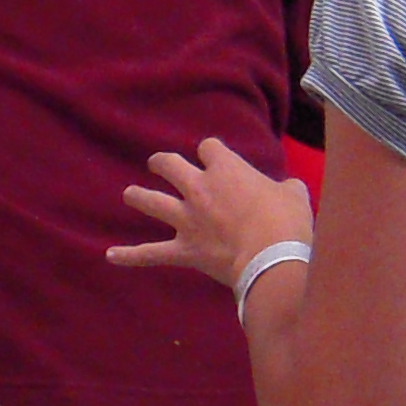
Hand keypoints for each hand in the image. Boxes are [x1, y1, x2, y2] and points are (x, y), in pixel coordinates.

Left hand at [113, 137, 311, 291]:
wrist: (272, 258)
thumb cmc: (287, 224)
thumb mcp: (295, 195)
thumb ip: (285, 188)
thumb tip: (287, 189)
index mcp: (226, 170)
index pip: (209, 147)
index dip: (212, 152)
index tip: (216, 157)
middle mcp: (200, 189)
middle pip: (170, 165)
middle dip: (163, 164)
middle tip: (159, 165)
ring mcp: (188, 219)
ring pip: (152, 202)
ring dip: (139, 197)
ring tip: (130, 195)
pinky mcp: (184, 249)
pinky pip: (150, 253)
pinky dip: (130, 256)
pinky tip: (111, 256)